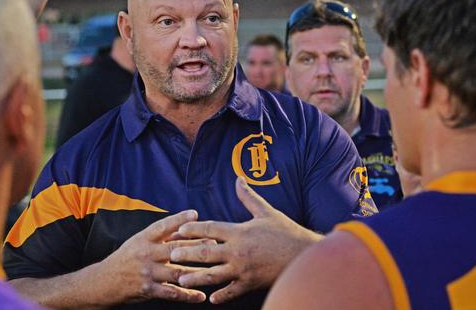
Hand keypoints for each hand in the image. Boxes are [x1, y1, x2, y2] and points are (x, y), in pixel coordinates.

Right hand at [96, 210, 207, 304]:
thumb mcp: (138, 242)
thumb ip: (160, 237)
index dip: (179, 219)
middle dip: (196, 246)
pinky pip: (172, 293)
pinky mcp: (148, 290)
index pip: (162, 226)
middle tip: (214, 244)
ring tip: (215, 272)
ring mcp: (147, 272)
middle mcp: (145, 254)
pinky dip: (187, 295)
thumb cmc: (126, 259)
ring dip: (198, 272)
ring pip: (177, 272)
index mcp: (143, 239)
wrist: (103, 282)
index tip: (195, 214)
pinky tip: (200, 297)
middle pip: (175, 248)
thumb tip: (185, 226)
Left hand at [170, 178, 322, 303]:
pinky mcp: (251, 283)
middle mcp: (238, 251)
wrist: (306, 255)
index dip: (193, 229)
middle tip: (170, 255)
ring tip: (180, 280)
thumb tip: (238, 179)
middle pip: (206, 252)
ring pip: (214, 275)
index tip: (178, 230)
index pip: (210, 229)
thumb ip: (248, 197)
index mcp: (240, 231)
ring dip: (196, 278)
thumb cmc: (286, 232)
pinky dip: (221, 295)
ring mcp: (243, 269)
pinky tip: (209, 299)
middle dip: (187, 253)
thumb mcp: (267, 212)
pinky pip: (232, 291)